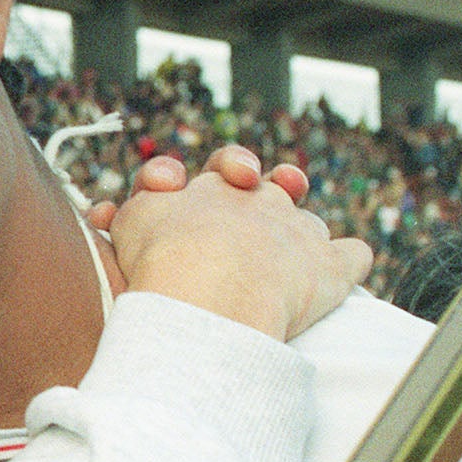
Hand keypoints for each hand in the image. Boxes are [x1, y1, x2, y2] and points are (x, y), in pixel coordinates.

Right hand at [108, 147, 369, 341]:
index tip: (221, 188)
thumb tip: (108, 213)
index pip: (225, 171)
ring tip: (293, 263)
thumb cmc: (162, 255)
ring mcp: (301, 233)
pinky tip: (346, 271)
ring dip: (303, 236)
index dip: (223, 176)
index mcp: (219, 186)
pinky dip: (349, 263)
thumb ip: (133, 210)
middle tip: (264, 196)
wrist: (207, 291)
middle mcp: (264, 200)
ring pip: (308, 223)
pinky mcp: (332, 270)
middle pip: (273, 188)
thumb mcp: (132, 219)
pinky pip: (353, 257)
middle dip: (273, 189)